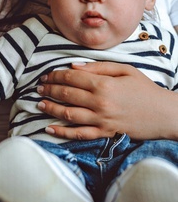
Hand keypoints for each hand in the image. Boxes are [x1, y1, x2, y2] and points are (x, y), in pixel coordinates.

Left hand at [37, 61, 169, 140]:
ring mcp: (101, 120)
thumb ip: (97, 67)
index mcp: (104, 84)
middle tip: (38, 88)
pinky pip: (80, 134)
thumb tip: (73, 67)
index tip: (46, 75)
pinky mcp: (105, 133)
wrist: (163, 113)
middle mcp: (100, 103)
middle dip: (50, 90)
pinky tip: (49, 128)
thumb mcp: (124, 69)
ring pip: (69, 115)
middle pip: (67, 95)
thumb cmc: (144, 88)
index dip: (55, 76)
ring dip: (51, 108)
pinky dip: (63, 132)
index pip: (71, 78)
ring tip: (39, 103)